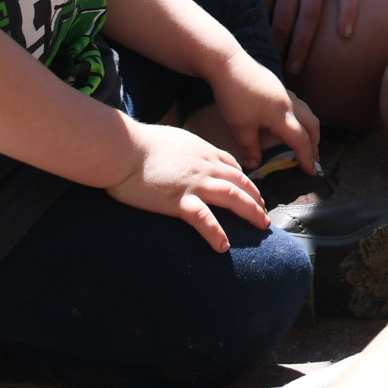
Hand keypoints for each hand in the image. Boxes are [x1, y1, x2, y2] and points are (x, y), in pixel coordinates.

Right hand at [106, 123, 266, 251]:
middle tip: (265, 214)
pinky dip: (216, 233)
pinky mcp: (178, 200)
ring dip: (250, 212)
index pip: (232, 166)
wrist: (123, 148)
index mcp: (203, 151)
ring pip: (232, 197)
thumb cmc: (139, 143)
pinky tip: (223, 246)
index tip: (252, 193)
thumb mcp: (172, 140)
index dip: (245, 181)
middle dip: (256, 198)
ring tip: (261, 226)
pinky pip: (204, 219)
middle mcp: (205, 166)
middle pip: (240, 182)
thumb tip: (182, 158)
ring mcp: (194, 183)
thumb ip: (184, 151)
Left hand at [207, 49, 322, 174]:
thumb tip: (254, 166)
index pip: (301, 140)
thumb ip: (250, 147)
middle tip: (314, 158)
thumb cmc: (233, 95)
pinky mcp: (276, 86)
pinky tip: (290, 119)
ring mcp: (283, 92)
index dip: (307, 157)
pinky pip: (297, 103)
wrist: (227, 62)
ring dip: (310, 128)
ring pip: (306, 111)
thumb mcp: (239, 126)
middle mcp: (288, 103)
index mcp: (282, 115)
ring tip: (307, 140)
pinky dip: (300, 116)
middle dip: (315, 142)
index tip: (312, 172)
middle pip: (311, 124)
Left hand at [249, 0, 356, 72]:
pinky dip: (346, 14)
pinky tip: (344, 36)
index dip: (256, 39)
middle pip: (284, 21)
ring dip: (304, 43)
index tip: (252, 60)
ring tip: (296, 65)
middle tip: (274, 75)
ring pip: (311, 13)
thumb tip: (236, 8)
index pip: (260, 15)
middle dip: (278, 50)